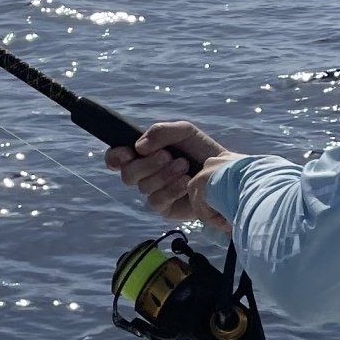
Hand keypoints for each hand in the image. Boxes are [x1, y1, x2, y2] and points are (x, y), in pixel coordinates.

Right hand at [105, 119, 233, 231]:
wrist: (224, 171)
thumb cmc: (202, 150)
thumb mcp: (183, 132)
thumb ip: (160, 131)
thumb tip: (138, 147)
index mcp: (144, 155)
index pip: (115, 158)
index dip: (115, 157)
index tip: (128, 153)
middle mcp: (145, 174)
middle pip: (127, 174)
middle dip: (147, 164)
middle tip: (168, 156)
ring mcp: (154, 192)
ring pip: (143, 187)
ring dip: (164, 174)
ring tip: (185, 166)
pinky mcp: (165, 208)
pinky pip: (156, 201)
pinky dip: (171, 189)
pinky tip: (186, 182)